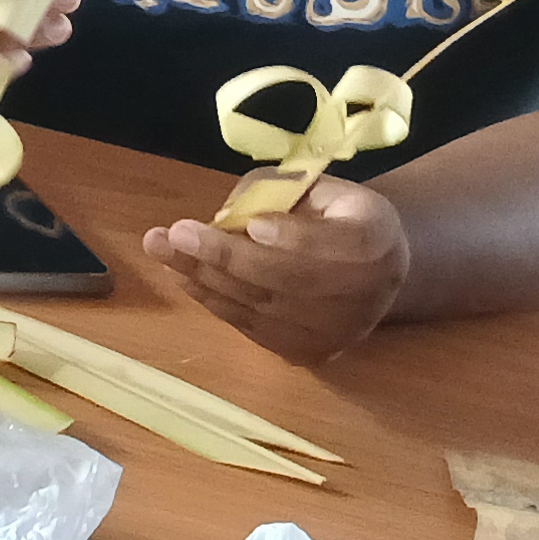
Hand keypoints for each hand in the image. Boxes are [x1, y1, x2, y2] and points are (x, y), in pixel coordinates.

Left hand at [144, 174, 408, 363]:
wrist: (376, 272)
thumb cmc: (336, 217)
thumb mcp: (319, 187)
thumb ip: (278, 192)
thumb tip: (229, 217)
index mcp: (376, 241)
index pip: (342, 245)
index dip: (294, 238)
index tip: (250, 225)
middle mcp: (364, 295)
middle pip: (288, 279)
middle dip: (223, 256)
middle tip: (170, 235)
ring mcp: (336, 331)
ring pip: (262, 306)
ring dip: (203, 278)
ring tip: (162, 250)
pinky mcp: (311, 353)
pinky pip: (253, 326)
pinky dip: (213, 299)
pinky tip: (183, 276)